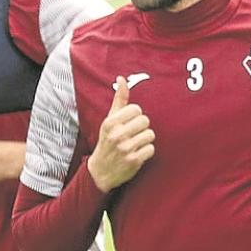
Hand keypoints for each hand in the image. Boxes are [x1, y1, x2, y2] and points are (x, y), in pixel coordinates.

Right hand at [86, 77, 154, 192]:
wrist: (100, 171)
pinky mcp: (133, 161)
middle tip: (133, 135)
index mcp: (110, 123)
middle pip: (145, 121)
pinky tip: (137, 154)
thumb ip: (119, 99)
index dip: (135, 116)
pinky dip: (146, 152)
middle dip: (141, 128)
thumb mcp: (109, 120)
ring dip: (145, 140)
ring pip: (150, 135)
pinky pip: (151, 149)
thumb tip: (122, 78)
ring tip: (135, 144)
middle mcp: (117, 135)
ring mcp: (125, 148)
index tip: (129, 124)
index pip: (136, 109)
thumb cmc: (107, 141)